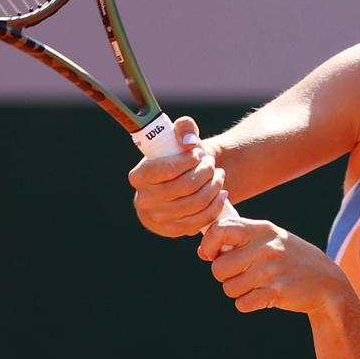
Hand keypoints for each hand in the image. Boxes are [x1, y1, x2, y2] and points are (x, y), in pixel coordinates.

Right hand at [127, 116, 228, 237]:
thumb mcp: (180, 138)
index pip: (167, 169)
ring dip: (213, 187)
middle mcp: (143, 200)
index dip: (189, 161)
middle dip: (205, 172)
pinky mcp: (172, 231)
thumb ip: (184, 127)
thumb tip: (190, 142)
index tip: (199, 154)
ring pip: (195, 203)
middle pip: (185, 186)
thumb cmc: (179, 159)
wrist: (182, 185)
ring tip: (218, 176)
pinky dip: (215, 205)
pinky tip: (221, 193)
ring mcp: (157, 218)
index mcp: (138, 176)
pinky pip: (200, 220)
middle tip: (212, 164)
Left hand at [198, 218, 352, 315]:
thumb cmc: (290, 258)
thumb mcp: (270, 238)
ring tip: (254, 285)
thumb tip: (202, 251)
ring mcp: (271, 270)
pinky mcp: (276, 293)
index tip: (212, 254)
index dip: (209, 245)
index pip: (220, 229)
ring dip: (237, 291)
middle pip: (218, 267)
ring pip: (229, 288)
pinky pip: (242, 303)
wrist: (326, 283)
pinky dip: (247, 303)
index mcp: (261, 229)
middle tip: (239, 274)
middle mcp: (265, 247)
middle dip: (223, 275)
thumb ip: (239, 238)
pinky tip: (261, 296)